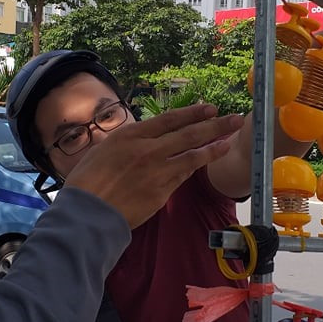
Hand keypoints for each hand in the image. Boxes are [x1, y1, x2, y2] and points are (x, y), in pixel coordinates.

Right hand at [65, 103, 243, 228]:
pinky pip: (183, 176)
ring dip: (214, 147)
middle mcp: (149, 150)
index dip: (193, 113)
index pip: (170, 120)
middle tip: (234, 119)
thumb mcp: (103, 150)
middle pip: (189, 134)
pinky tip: (208, 161)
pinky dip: (197, 167)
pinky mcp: (162, 192)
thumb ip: (127, 142)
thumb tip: (141, 137)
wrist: (88, 213)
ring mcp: (158, 172)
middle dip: (215, 125)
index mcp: (132, 135)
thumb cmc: (87, 181)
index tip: (210, 108)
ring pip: (193, 156)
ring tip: (230, 140)